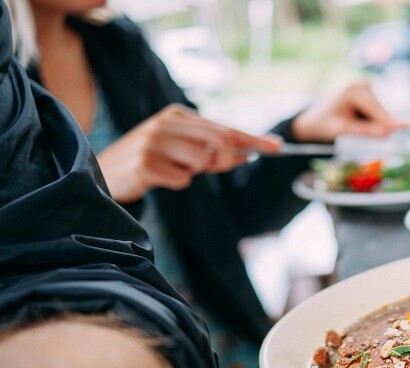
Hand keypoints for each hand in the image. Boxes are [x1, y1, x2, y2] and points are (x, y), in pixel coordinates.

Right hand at [96, 104, 281, 203]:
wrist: (103, 172)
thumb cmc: (150, 160)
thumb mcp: (180, 147)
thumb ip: (211, 148)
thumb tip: (249, 152)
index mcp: (177, 114)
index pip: (224, 126)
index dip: (253, 138)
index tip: (277, 147)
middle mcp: (166, 123)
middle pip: (219, 140)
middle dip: (227, 159)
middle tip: (216, 169)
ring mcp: (154, 143)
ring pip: (202, 160)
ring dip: (197, 172)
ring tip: (176, 170)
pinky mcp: (145, 165)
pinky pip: (182, 180)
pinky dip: (178, 183)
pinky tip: (160, 178)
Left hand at [291, 82, 406, 142]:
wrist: (317, 117)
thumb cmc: (326, 124)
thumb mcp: (342, 130)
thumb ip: (364, 131)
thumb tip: (387, 133)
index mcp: (352, 91)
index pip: (374, 109)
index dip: (388, 121)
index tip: (408, 126)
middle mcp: (362, 84)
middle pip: (380, 111)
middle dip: (378, 125)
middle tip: (368, 135)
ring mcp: (368, 86)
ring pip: (381, 112)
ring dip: (373, 123)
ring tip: (353, 123)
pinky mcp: (372, 92)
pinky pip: (379, 111)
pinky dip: (373, 119)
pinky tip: (358, 119)